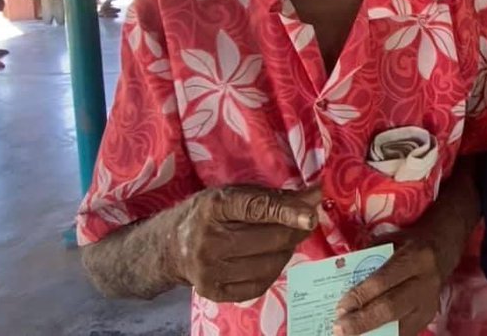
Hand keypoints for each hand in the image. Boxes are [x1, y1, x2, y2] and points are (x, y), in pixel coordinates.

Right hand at [168, 185, 321, 302]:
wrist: (170, 246)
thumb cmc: (209, 214)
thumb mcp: (235, 194)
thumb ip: (274, 197)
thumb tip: (315, 196)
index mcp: (214, 207)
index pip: (256, 209)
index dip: (287, 212)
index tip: (311, 215)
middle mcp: (209, 240)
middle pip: (270, 239)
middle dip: (296, 229)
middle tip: (306, 221)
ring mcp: (209, 270)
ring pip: (270, 264)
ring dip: (287, 250)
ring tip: (285, 238)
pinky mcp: (214, 292)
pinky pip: (260, 283)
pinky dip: (274, 269)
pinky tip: (270, 257)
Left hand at [334, 233, 454, 335]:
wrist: (441, 249)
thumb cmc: (407, 243)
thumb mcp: (387, 241)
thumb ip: (367, 261)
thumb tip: (342, 287)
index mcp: (416, 257)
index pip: (383, 281)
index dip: (360, 297)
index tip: (340, 308)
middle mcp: (426, 282)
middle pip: (390, 308)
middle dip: (362, 321)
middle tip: (339, 328)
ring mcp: (430, 303)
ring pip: (398, 327)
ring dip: (371, 333)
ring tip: (349, 335)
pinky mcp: (428, 317)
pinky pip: (404, 333)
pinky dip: (383, 335)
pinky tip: (366, 335)